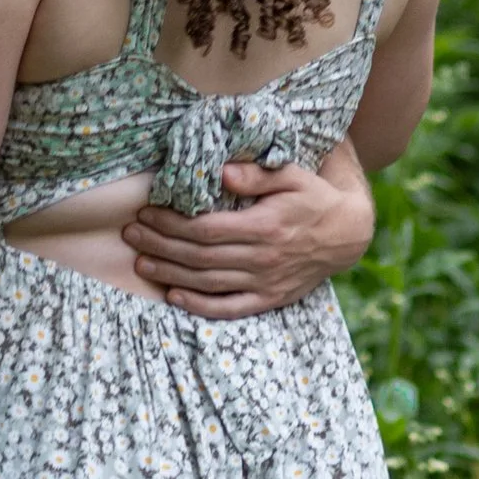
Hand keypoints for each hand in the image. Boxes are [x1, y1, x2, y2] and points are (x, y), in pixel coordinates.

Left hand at [123, 151, 375, 318]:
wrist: (348, 234)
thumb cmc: (314, 197)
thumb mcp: (293, 175)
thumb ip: (258, 173)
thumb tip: (221, 170)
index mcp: (265, 226)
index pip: (206, 228)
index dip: (172, 223)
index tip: (146, 212)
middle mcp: (262, 257)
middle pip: (199, 256)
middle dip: (160, 245)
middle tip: (130, 235)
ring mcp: (265, 281)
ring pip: (207, 282)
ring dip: (170, 274)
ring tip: (140, 263)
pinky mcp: (269, 298)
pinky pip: (229, 307)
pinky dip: (199, 306)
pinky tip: (174, 297)